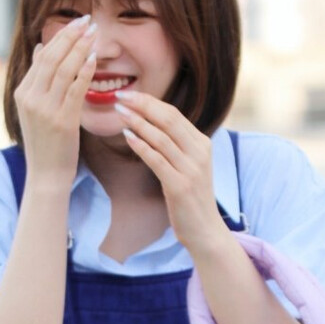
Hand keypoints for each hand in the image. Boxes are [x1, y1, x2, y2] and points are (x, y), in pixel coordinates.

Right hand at [13, 16, 97, 187]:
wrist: (46, 174)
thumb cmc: (46, 142)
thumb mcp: (35, 107)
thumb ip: (38, 77)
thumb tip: (42, 47)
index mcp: (23, 93)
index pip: (43, 56)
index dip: (61, 36)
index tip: (77, 23)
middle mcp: (30, 98)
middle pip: (52, 58)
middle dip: (71, 36)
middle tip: (88, 20)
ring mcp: (45, 109)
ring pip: (63, 70)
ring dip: (81, 48)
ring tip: (95, 33)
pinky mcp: (62, 121)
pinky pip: (75, 90)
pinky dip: (84, 71)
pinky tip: (94, 58)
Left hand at [114, 91, 228, 254]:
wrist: (205, 230)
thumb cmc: (192, 198)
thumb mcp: (190, 166)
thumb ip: (176, 146)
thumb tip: (151, 125)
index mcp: (202, 144)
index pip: (174, 114)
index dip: (150, 101)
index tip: (129, 94)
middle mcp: (199, 152)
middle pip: (168, 119)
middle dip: (142, 105)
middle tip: (120, 96)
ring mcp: (191, 169)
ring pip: (161, 137)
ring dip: (138, 122)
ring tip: (119, 112)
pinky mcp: (180, 186)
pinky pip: (157, 160)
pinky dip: (141, 145)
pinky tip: (127, 136)